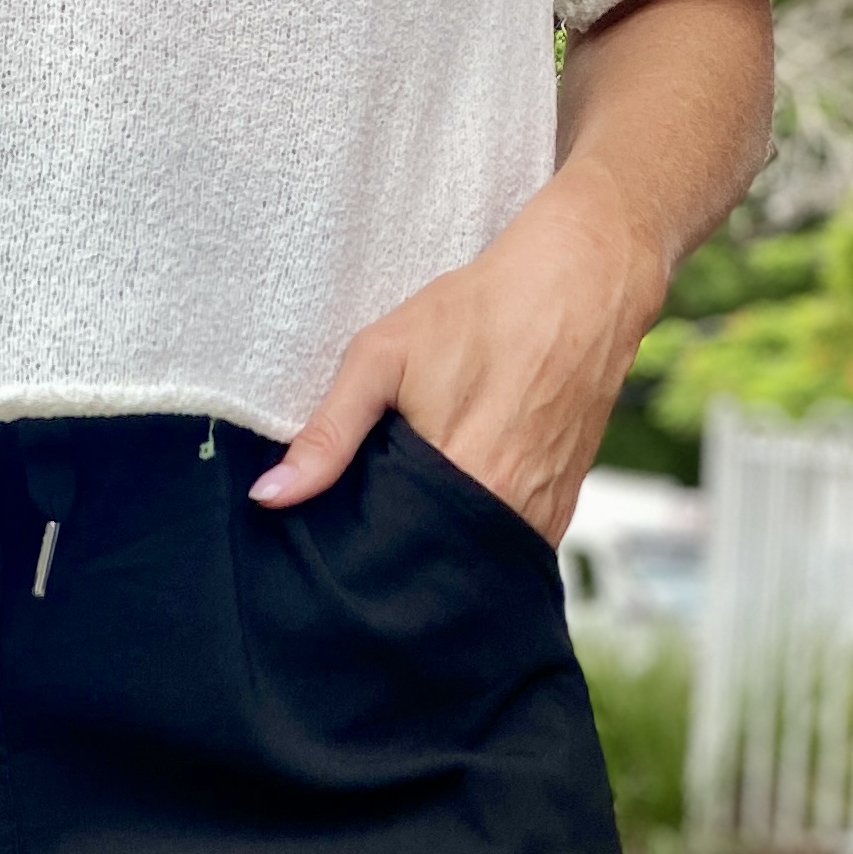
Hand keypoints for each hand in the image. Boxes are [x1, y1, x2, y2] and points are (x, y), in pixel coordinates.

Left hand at [249, 154, 671, 546]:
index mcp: (460, 484)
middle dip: (399, 566)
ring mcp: (540, 517)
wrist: (583, 284)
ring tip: (412, 534)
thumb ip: (328, 432)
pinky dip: (480, 548)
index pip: (393, 559)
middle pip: (433, 570)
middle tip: (370, 544)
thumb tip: (269, 496)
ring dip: (441, 559)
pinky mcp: (561, 512)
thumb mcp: (385, 355)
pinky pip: (510, 552)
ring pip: (473, 566)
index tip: (337, 553)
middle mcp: (505, 513)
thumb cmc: (480, 310)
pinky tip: (456, 524)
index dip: (362, 560)